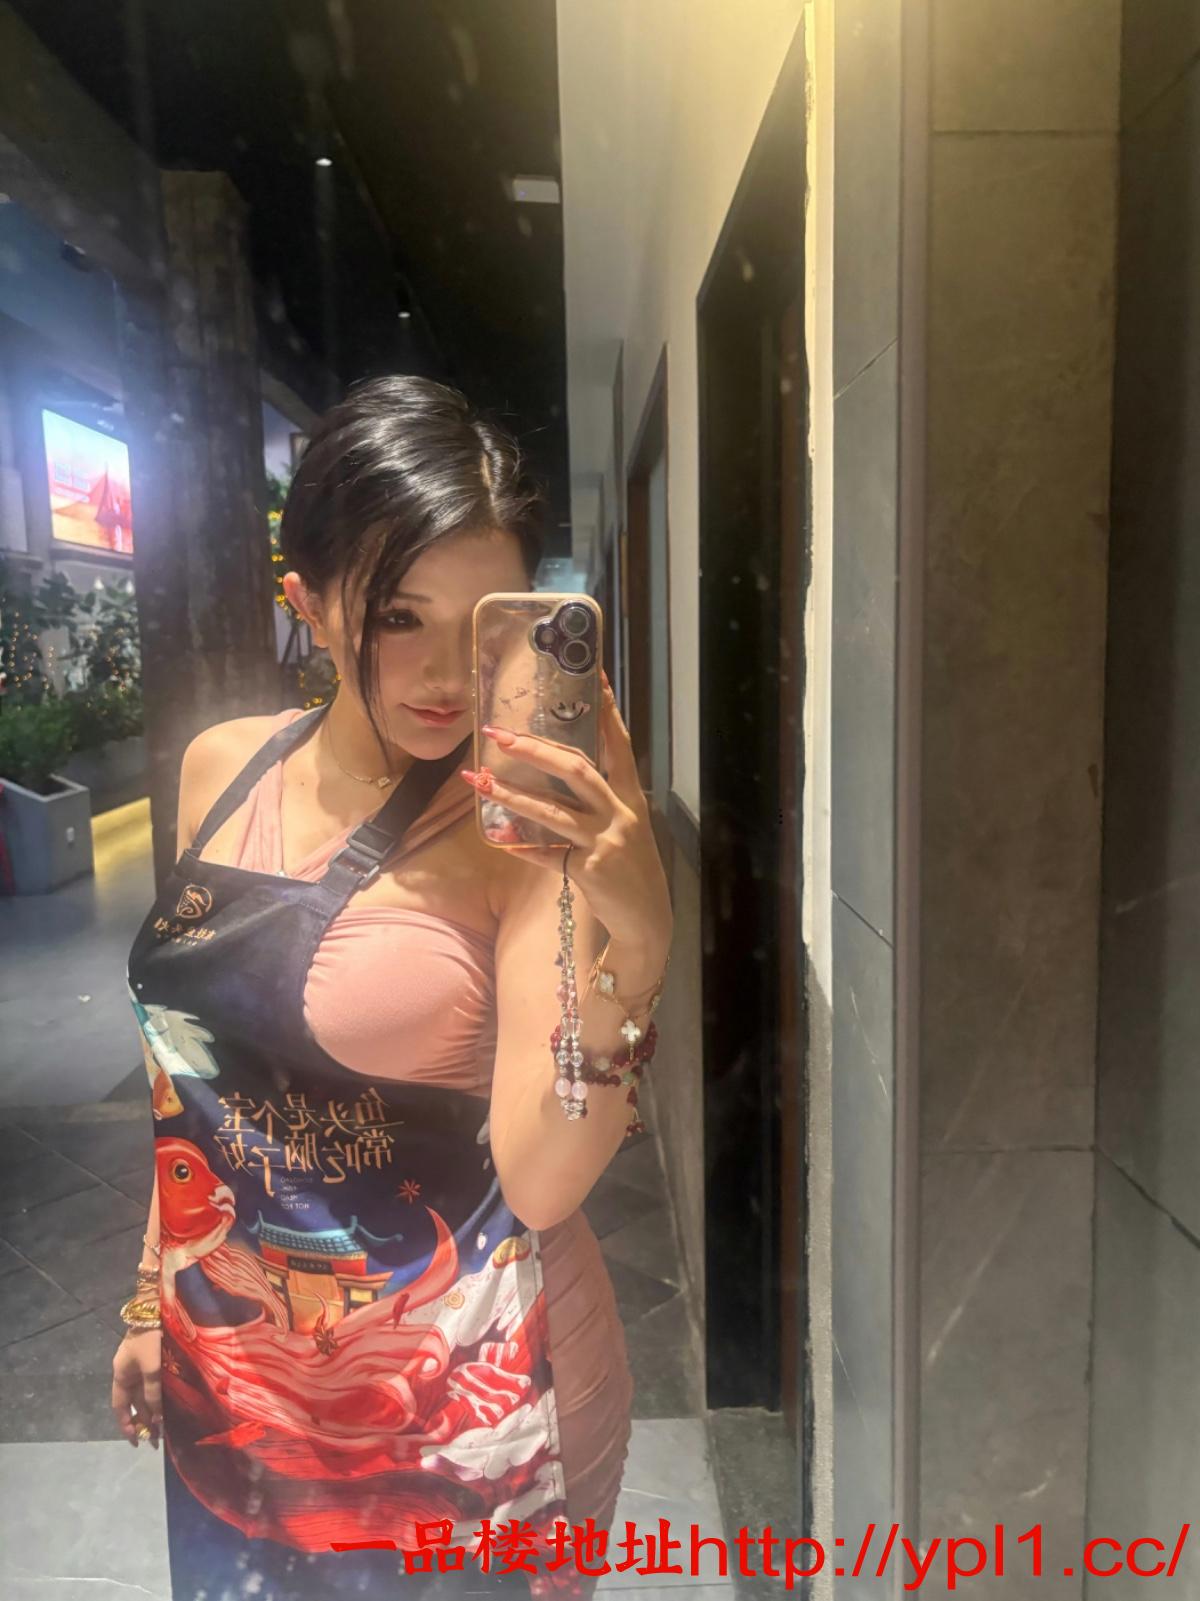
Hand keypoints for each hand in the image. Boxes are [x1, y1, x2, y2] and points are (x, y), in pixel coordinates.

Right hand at [112, 1329, 161, 1448]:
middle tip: (156, 1441)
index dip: (126, 1424)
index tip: (135, 1441)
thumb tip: (156, 1416)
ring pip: (144, 1396)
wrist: (157, 1309)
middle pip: (134, 1403)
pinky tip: (168, 1408)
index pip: (120, 1406)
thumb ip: (152, 1392)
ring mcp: (140, 1367)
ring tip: (163, 1431)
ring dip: (152, 1412)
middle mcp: (128, 1373)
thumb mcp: (150, 1367)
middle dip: (144, 1422)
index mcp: (121, 1374)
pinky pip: (153, 1386)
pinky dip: (158, 1399)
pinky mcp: (153, 1361)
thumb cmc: (150, 1338)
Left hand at [460, 669, 672, 956]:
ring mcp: (606, 841)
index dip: (606, 710)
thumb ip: (595, 803)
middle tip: (498, 734)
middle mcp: (621, 813)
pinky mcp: (590, 870)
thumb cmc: (629, 869)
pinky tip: (501, 842)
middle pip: (576, 770)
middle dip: (535, 749)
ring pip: (553, 811)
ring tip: (480, 782)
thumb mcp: (622, 828)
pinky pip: (546, 856)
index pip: (618, 744)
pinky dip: (522, 849)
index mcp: (630, 797)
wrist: (647, 921)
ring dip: (513, 795)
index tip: (592, 675)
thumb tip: (553, 775)